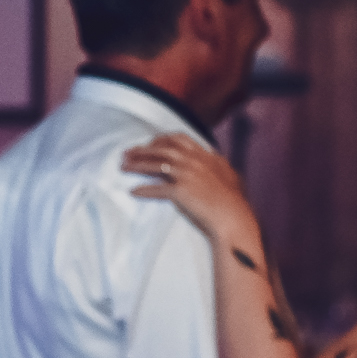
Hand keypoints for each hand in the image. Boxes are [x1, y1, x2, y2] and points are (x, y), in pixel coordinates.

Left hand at [123, 133, 255, 238]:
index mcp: (206, 156)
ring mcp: (187, 175)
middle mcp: (195, 161)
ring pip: (155, 165)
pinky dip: (143, 190)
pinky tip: (133, 191)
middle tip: (126, 153)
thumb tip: (216, 157)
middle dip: (142, 149)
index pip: (179, 139)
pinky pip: (156, 188)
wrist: (233, 218)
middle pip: (162, 149)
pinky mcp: (180, 191)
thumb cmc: (233, 202)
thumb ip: (218, 164)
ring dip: (137, 165)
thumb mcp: (228, 175)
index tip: (149, 143)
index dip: (161, 139)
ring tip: (123, 167)